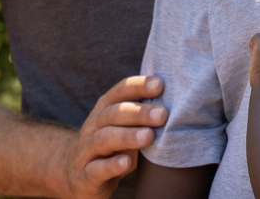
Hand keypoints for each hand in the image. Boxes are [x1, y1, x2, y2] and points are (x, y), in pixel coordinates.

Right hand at [59, 75, 167, 198]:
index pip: (119, 91)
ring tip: (149, 136)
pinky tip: (127, 163)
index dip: (138, 86)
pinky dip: (112, 165)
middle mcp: (93, 125)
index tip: (160, 85)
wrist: (78, 175)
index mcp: (104, 109)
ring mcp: (86, 150)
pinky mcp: (85, 175)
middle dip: (139, 112)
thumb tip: (180, 97)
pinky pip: (96, 169)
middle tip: (162, 114)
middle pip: (113, 113)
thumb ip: (144, 113)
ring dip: (127, 136)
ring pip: (104, 139)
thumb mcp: (125, 125)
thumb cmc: (113, 145)